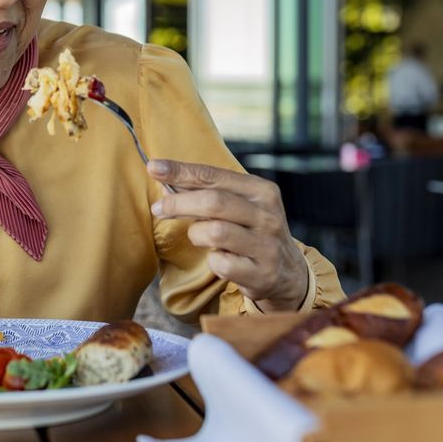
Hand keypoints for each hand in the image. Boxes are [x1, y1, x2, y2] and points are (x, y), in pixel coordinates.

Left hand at [148, 159, 308, 311]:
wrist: (288, 272)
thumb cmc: (252, 231)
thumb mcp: (240, 205)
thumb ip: (208, 191)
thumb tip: (164, 176)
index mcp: (262, 191)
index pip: (214, 176)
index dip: (181, 171)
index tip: (154, 168)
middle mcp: (267, 216)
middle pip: (214, 202)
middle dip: (179, 203)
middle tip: (158, 208)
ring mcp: (266, 246)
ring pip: (214, 232)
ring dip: (196, 234)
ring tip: (199, 236)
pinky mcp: (261, 274)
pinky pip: (221, 263)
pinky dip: (212, 261)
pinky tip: (219, 259)